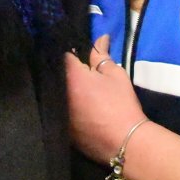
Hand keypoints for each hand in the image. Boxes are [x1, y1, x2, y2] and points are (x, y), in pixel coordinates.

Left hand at [63, 34, 147, 162]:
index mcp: (70, 76)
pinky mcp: (60, 127)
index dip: (69, 50)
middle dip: (63, 69)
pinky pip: (57, 109)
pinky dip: (62, 104)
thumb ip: (101, 54)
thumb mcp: (114, 74)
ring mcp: (56, 112)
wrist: (125, 142)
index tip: (75, 50)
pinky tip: (73, 103)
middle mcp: (57, 92)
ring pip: (54, 92)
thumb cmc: (121, 103)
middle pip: (55, 74)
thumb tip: (100, 37)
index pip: (62, 54)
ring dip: (61, 87)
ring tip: (73, 84)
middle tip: (75, 67)